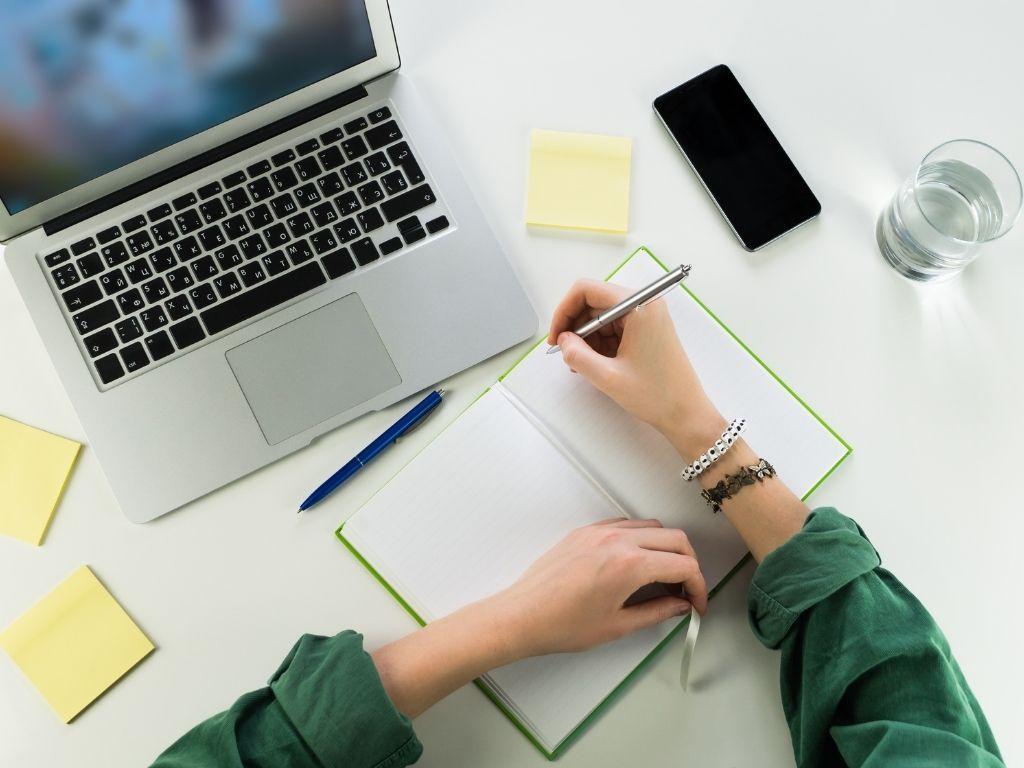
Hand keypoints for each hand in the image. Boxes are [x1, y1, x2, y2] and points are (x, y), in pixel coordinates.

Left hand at [372, 518, 706, 716]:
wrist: (522, 616)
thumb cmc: (563, 625)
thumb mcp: (618, 625)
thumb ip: (657, 611)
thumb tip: (680, 605)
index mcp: (631, 565)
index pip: (683, 566)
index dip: (699, 586)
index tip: (697, 604)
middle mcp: (619, 540)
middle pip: (674, 539)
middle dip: (688, 564)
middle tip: (686, 590)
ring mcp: (600, 531)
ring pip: (651, 527)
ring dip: (665, 548)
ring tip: (662, 577)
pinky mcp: (585, 531)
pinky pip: (625, 524)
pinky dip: (640, 538)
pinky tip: (635, 563)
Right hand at [547, 279, 725, 459]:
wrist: (687, 414)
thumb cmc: (656, 395)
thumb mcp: (607, 377)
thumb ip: (577, 355)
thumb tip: (562, 341)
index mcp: (639, 305)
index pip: (587, 290)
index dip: (564, 312)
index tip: (556, 338)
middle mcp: (644, 304)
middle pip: (594, 302)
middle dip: (576, 328)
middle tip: (567, 355)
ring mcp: (646, 317)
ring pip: (601, 318)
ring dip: (587, 339)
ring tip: (583, 366)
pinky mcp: (647, 330)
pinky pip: (614, 329)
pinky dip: (600, 344)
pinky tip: (596, 365)